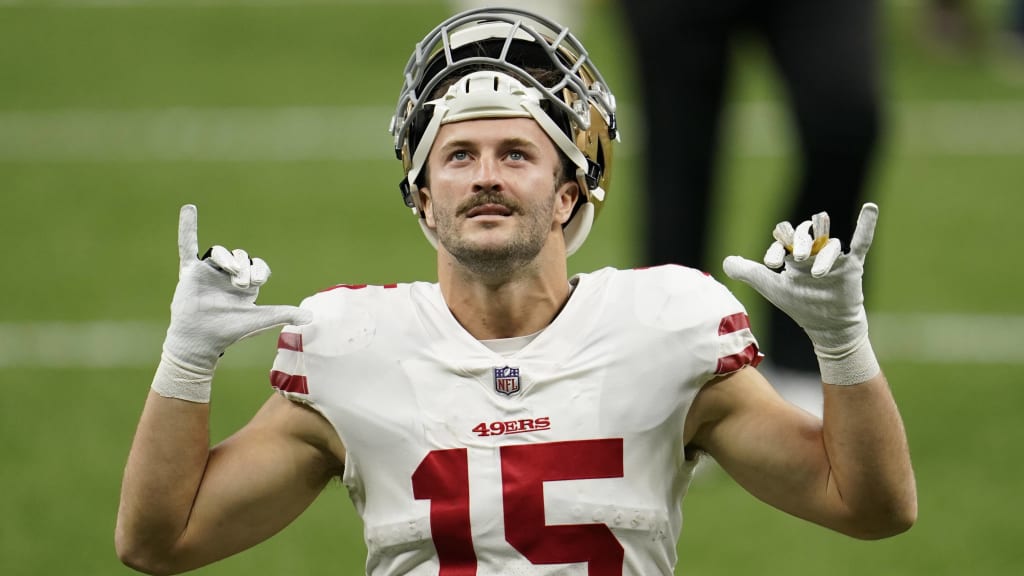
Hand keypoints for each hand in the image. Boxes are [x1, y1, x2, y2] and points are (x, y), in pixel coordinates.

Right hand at [153, 205, 312, 401]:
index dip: (259, 270)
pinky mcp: (190, 272)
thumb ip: (284, 314)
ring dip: (228, 260)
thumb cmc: (230, 331)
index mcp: (245, 285)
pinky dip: (187, 228)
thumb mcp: (260, 319)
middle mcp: (227, 276)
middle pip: (241, 256)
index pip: (258, 266)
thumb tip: (312, 317)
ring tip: (231, 275)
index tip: (257, 282)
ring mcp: (209, 273)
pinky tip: (189, 208)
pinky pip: (188, 246)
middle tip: (242, 284)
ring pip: (220, 252)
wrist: (202, 340)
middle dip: (245, 267)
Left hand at [722, 203, 880, 384]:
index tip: (770, 263)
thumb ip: (748, 273)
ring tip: (817, 272)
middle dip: (800, 243)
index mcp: (792, 255)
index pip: (783, 240)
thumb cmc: (798, 304)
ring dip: (824, 254)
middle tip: (796, 258)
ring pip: (829, 244)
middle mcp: (813, 252)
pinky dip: (866, 225)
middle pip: (806, 235)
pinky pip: (861, 241)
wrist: (827, 326)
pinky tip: (870, 207)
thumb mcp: (770, 287)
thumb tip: (725, 262)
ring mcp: (833, 258)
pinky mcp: (852, 266)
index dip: (776, 247)